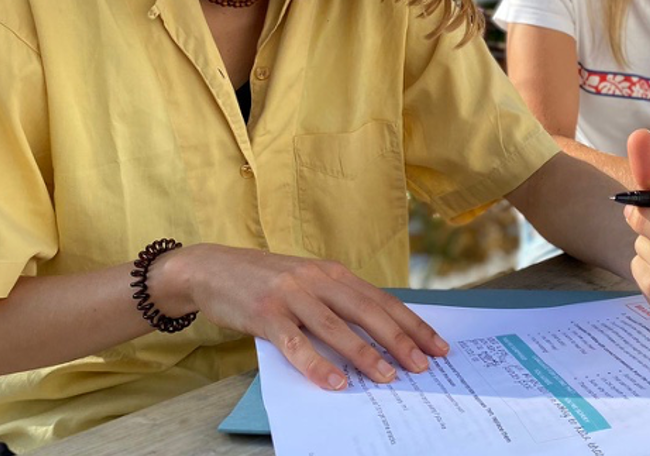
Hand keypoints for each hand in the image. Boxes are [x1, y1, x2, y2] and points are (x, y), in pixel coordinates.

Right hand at [167, 245, 448, 390]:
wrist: (212, 268)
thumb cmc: (265, 280)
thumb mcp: (307, 282)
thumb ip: (336, 302)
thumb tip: (377, 334)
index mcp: (333, 272)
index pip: (382, 300)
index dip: (412, 323)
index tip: (438, 346)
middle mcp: (317, 279)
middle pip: (368, 312)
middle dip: (400, 340)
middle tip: (424, 365)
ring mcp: (291, 295)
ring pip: (336, 328)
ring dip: (365, 354)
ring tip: (388, 377)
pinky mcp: (266, 313)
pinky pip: (296, 343)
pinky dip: (317, 364)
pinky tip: (336, 382)